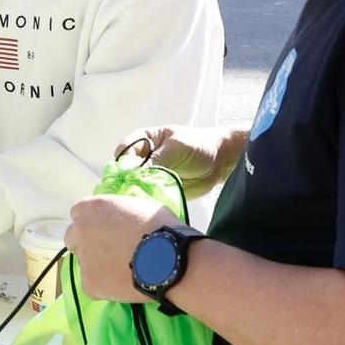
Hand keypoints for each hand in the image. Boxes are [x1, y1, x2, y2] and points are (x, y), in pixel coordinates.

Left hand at [64, 196, 177, 302]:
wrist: (168, 258)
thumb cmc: (160, 225)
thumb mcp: (137, 205)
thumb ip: (117, 212)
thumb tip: (117, 220)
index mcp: (89, 208)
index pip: (80, 215)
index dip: (93, 224)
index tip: (107, 231)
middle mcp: (79, 231)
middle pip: (73, 238)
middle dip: (86, 244)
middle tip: (109, 251)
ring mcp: (83, 259)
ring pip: (84, 263)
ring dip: (97, 265)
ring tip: (122, 270)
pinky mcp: (89, 284)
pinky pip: (94, 285)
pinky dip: (106, 286)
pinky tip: (125, 284)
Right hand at [119, 125, 247, 197]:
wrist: (220, 161)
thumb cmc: (198, 146)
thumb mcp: (176, 148)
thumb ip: (156, 159)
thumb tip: (135, 174)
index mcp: (143, 141)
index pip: (124, 152)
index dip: (123, 164)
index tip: (128, 176)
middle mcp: (143, 158)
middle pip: (125, 171)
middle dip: (127, 181)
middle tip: (133, 190)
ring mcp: (149, 174)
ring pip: (134, 185)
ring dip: (137, 192)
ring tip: (143, 198)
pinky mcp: (158, 189)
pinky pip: (147, 195)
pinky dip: (147, 200)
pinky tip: (150, 203)